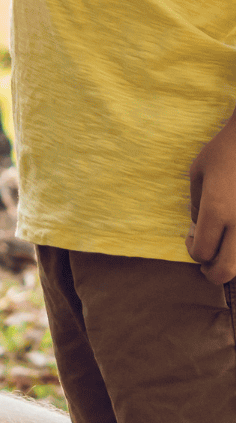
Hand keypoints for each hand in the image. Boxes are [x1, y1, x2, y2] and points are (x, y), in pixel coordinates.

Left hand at [187, 113, 235, 282]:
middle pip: (225, 271)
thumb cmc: (224, 150)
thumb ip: (195, 204)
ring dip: (229, 261)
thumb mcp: (198, 171)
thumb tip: (198, 228)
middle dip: (211, 272)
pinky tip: (233, 229)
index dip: (192, 251)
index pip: (202, 251)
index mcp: (217, 210)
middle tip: (206, 260)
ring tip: (221, 242)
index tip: (190, 235)